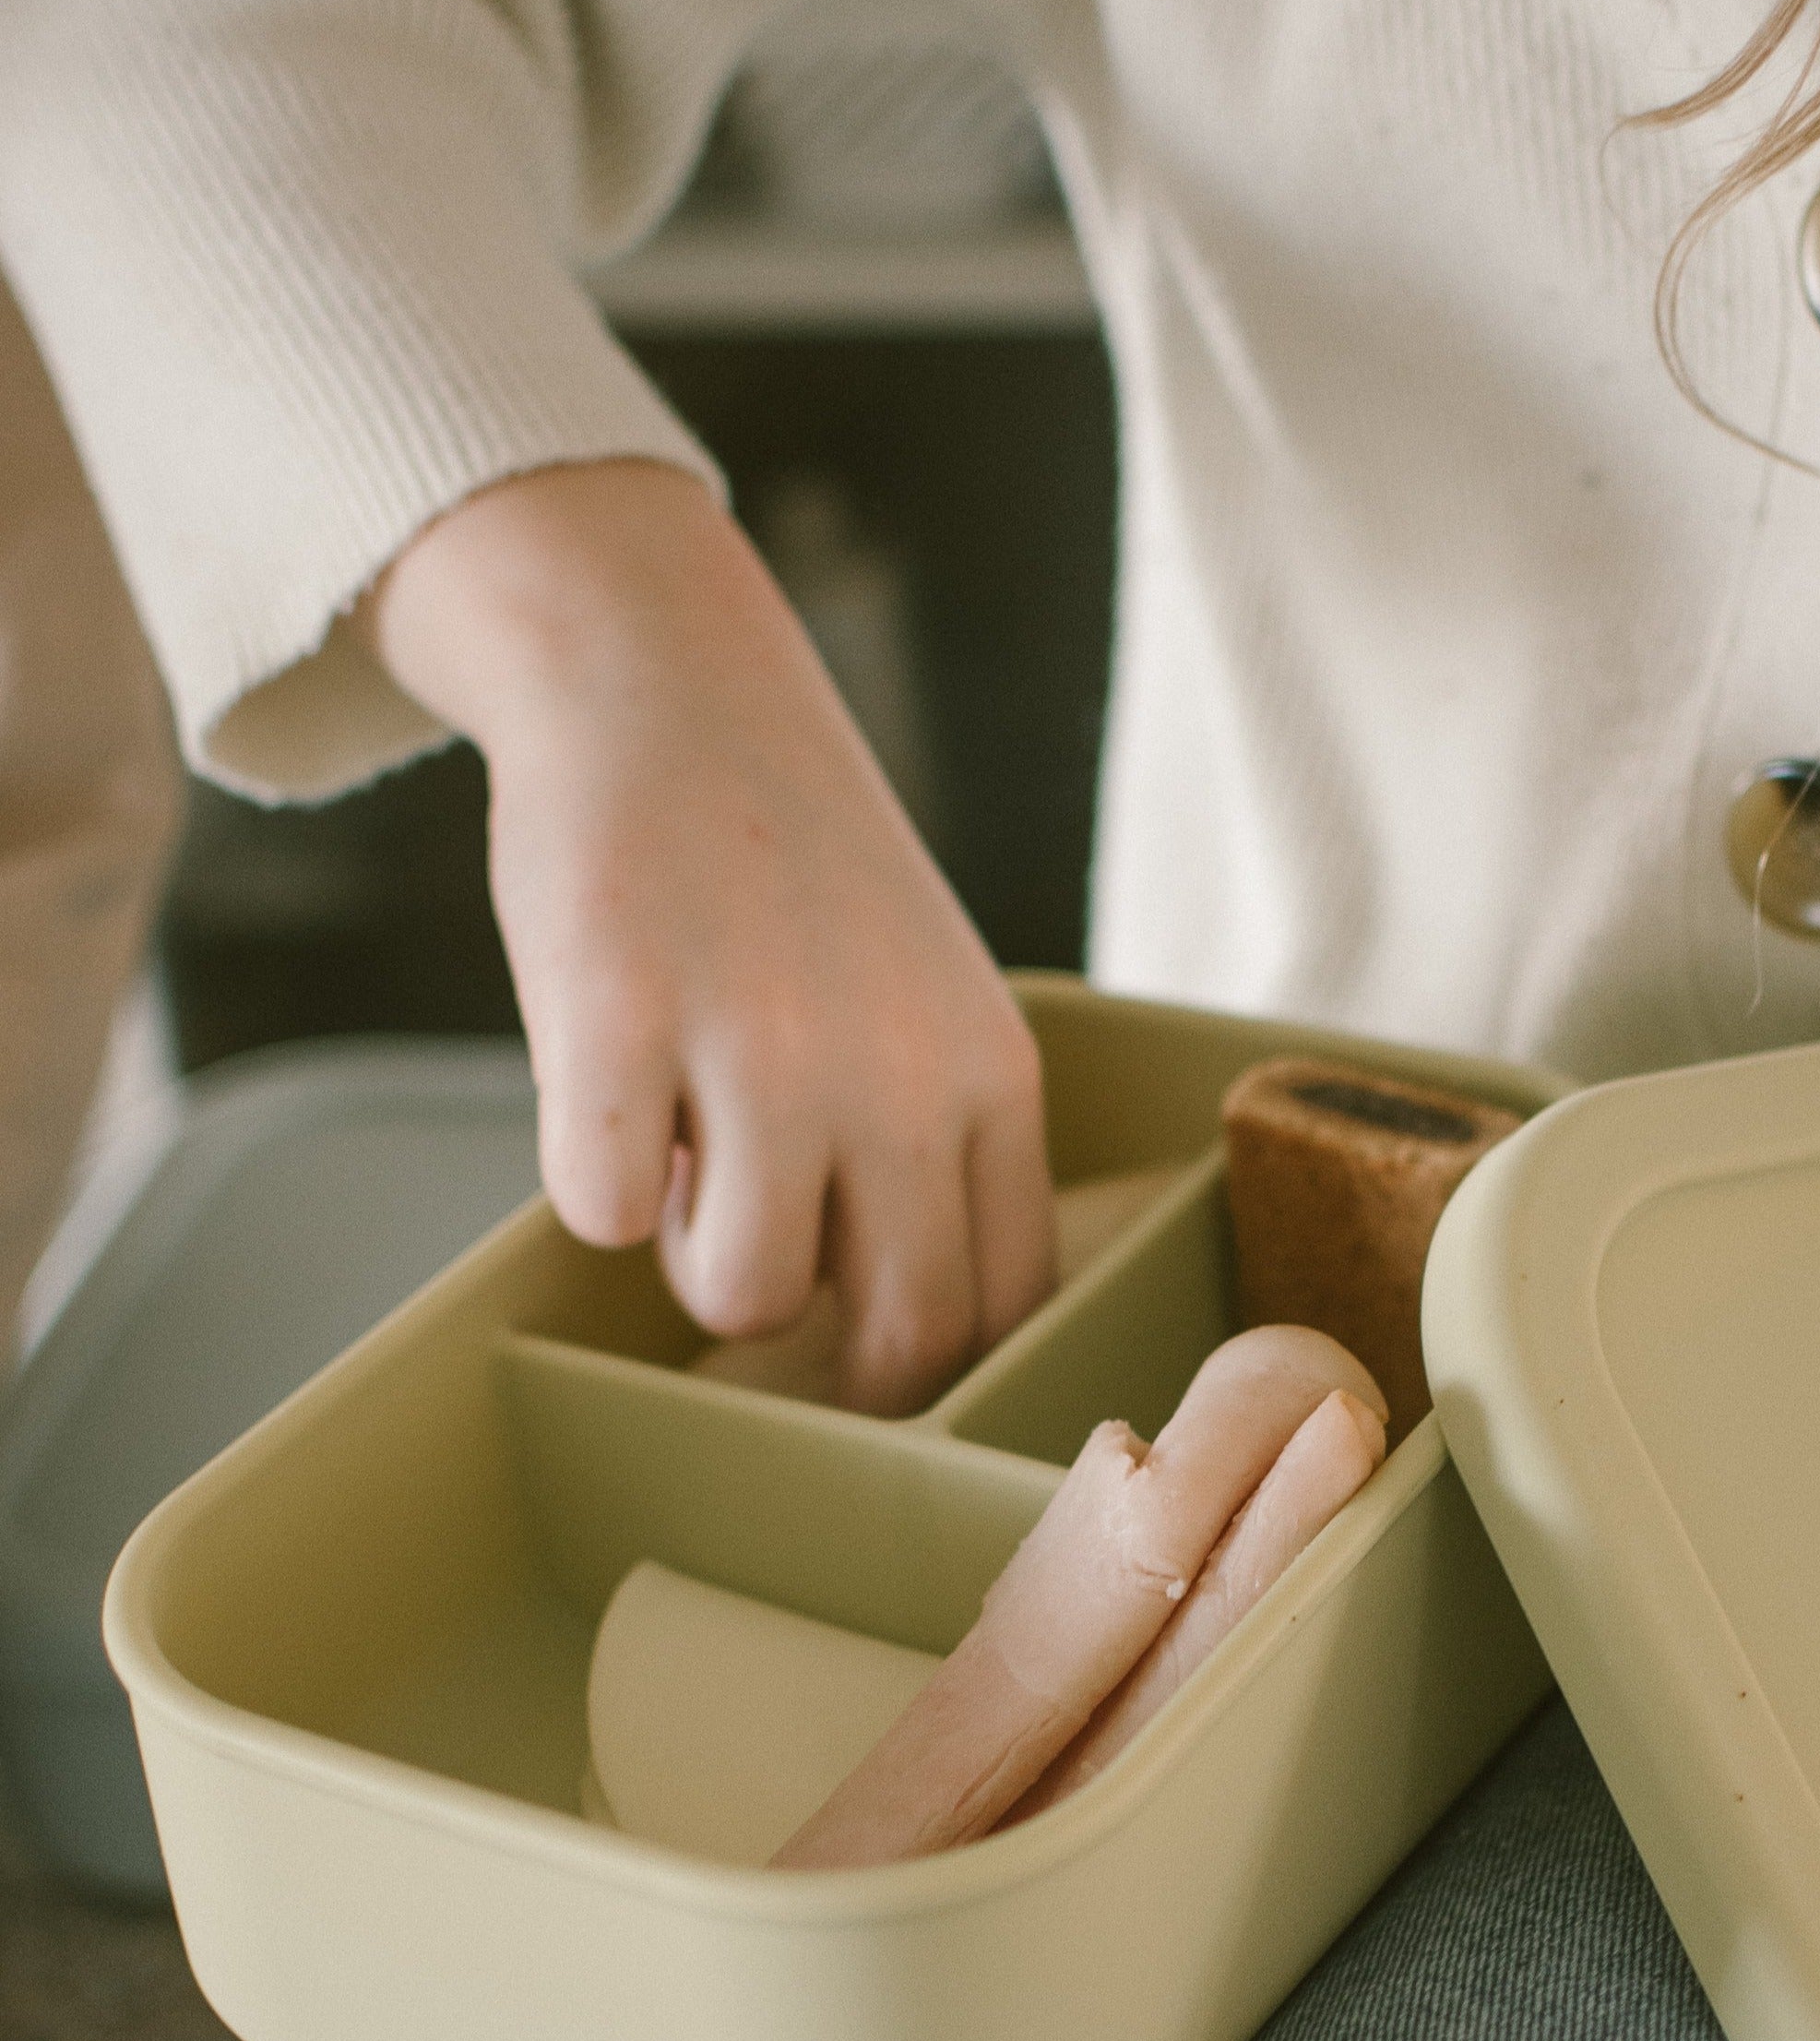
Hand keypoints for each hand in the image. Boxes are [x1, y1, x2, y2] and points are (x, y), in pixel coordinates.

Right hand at [354, 458, 1053, 1413]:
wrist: (666, 679)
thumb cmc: (789, 865)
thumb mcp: (925, 994)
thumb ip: (930, 1139)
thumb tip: (885, 1320)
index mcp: (989, 1074)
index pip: (1008, 1305)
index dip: (930, 1361)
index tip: (862, 1348)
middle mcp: (899, 1074)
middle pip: (900, 1338)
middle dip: (820, 1353)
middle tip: (755, 1266)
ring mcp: (762, 1049)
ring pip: (746, 1296)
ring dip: (693, 1260)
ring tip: (683, 1153)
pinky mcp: (619, 1020)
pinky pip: (605, 1214)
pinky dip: (590, 1183)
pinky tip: (605, 1094)